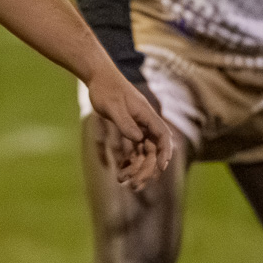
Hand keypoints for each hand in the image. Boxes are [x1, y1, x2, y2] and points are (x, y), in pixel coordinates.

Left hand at [83, 68, 175, 189]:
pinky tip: (120, 171)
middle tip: (135, 185)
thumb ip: (125, 123)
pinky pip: (133, 149)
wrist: (98, 77)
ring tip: (123, 182)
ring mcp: (138, 126)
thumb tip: (138, 139)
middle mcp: (145, 122)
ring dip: (136, 168)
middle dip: (146, 169)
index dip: (164, 153)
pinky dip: (128, 160)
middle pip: (152, 149)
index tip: (161, 168)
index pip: (162, 136)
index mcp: (146, 115)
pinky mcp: (129, 128)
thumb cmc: (106, 89)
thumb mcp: (113, 106)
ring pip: (143, 152)